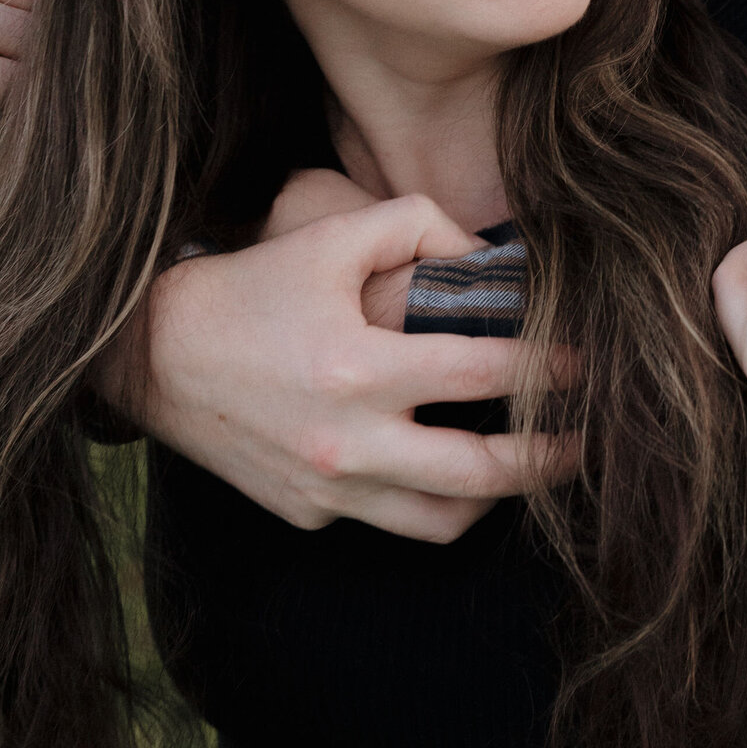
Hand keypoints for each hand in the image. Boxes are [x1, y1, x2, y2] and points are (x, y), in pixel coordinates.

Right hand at [102, 189, 568, 538]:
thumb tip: (487, 258)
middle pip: (480, 472)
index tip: (586, 363)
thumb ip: (418, 224)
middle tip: (588, 442)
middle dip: (548, 459)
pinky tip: (452, 472)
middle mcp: (346, 442)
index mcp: (358, 368)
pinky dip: (429, 501)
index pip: (483, 373)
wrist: (158, 355)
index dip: (548, 368)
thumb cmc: (253, 286)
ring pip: (442, 523)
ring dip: (498, 499)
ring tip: (529, 468)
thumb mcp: (330, 235)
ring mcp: (327, 488)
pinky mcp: (308, 513)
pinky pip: (388, 520)